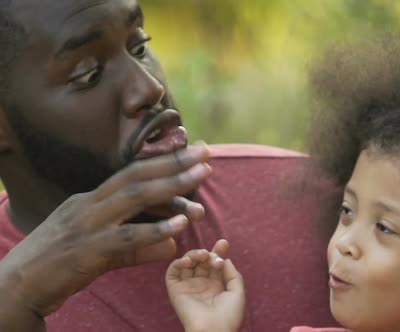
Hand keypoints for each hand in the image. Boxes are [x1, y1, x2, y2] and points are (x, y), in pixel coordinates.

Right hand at [0, 144, 211, 326]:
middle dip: (174, 162)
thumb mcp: (97, 248)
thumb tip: (171, 244)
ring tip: (202, 175)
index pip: (131, 174)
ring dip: (173, 185)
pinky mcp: (88, 250)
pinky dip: (156, 229)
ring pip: (136, 197)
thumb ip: (136, 247)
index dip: (162, 161)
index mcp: (89, 200)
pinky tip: (180, 224)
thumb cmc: (55, 266)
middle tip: (206, 152)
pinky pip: (128, 238)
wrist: (14, 286)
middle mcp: (89, 205)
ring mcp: (88, 225)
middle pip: (138, 176)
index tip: (190, 151)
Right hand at [166, 240, 244, 331]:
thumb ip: (233, 274)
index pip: (214, 264)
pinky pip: (172, 272)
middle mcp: (201, 284)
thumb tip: (225, 259)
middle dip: (209, 252)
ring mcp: (188, 286)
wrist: (214, 331)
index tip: (224, 243)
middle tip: (215, 256)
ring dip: (194, 254)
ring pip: (187, 263)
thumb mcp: (237, 292)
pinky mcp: (176, 290)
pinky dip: (178, 262)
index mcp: (216, 286)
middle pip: (202, 260)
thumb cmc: (228, 315)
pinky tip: (188, 261)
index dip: (218, 251)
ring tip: (203, 256)